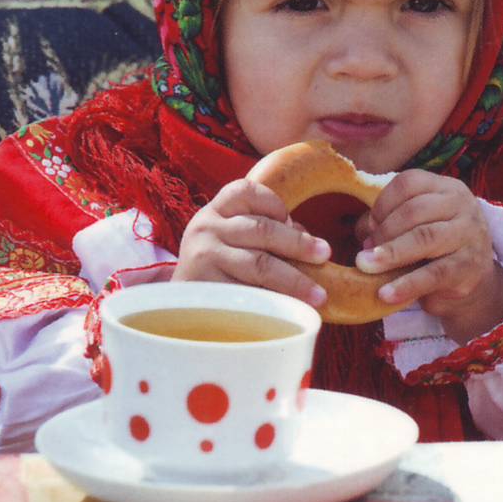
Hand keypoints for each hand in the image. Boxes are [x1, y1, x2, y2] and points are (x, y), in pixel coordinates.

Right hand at [172, 178, 330, 306]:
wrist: (177, 307)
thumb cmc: (219, 268)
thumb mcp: (232, 239)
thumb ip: (264, 233)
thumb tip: (310, 243)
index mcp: (215, 210)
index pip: (246, 191)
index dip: (274, 203)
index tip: (293, 221)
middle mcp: (206, 228)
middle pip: (262, 229)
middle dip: (299, 243)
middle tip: (325, 255)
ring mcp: (203, 259)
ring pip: (259, 264)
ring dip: (295, 279)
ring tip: (319, 294)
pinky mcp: (206, 290)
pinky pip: (249, 295)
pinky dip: (275, 302)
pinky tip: (291, 310)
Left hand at [354, 170, 502, 342]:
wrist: (472, 279)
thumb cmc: (435, 246)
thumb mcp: (415, 225)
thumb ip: (387, 222)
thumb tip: (363, 232)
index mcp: (445, 188)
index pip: (409, 183)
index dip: (382, 203)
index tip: (369, 226)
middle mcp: (462, 205)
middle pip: (415, 210)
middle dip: (384, 231)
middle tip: (365, 253)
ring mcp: (469, 235)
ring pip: (424, 238)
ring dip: (390, 253)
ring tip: (366, 266)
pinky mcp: (469, 266)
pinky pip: (434, 274)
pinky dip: (406, 285)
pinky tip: (386, 294)